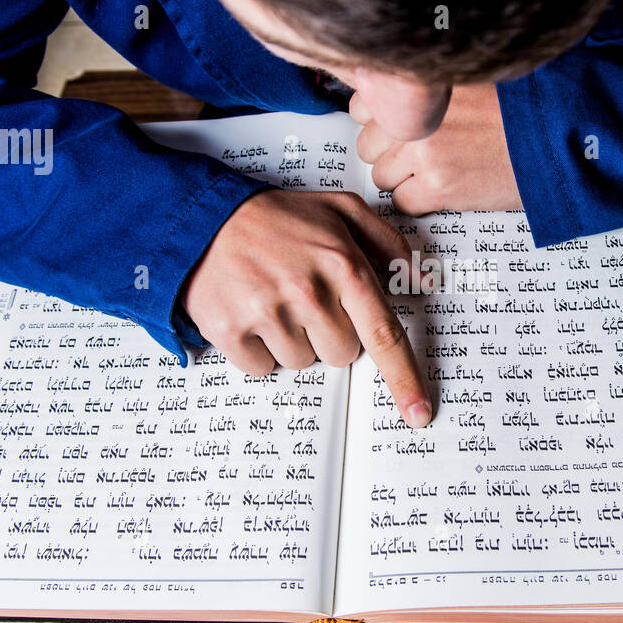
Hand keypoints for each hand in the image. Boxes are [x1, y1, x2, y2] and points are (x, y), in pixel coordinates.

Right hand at [179, 188, 432, 427]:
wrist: (202, 216)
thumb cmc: (275, 216)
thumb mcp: (339, 209)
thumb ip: (387, 241)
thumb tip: (420, 281)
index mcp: (342, 264)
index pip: (384, 334)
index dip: (404, 378)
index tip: (419, 413)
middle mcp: (308, 291)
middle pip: (342, 353)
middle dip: (328, 331)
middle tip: (303, 296)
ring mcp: (268, 313)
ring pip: (302, 362)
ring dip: (291, 339)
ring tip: (273, 298)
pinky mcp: (230, 330)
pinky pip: (262, 368)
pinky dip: (257, 348)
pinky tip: (250, 313)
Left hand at [352, 83, 522, 214]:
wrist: (559, 139)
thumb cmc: (523, 107)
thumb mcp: (471, 75)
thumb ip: (428, 83)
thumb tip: (392, 95)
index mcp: (422, 82)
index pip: (363, 105)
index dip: (380, 120)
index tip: (396, 126)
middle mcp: (418, 115)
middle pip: (368, 144)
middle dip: (389, 151)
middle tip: (420, 151)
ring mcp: (425, 152)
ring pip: (381, 175)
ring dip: (403, 177)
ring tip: (436, 169)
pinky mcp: (439, 187)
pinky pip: (402, 201)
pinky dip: (419, 200)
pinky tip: (443, 187)